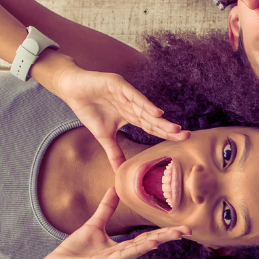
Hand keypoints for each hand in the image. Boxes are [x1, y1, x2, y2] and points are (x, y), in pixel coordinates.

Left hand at [30, 188, 187, 258]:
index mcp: (121, 249)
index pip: (146, 237)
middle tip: (188, 230)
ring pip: (139, 250)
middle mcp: (121, 257)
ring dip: (157, 241)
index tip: (181, 225)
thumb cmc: (73, 252)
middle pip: (148, 244)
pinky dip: (137, 249)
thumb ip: (106, 209)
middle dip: (168, 236)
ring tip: (175, 235)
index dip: (164, 231)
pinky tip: (150, 243)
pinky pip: (122, 256)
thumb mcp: (93, 225)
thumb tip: (114, 188)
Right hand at [42, 54, 186, 171]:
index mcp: (131, 115)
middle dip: (169, 128)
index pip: (151, 127)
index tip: (182, 141)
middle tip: (187, 136)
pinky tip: (157, 112)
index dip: (166, 134)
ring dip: (160, 119)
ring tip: (175, 128)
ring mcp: (126, 93)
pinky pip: (132, 95)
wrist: (71, 88)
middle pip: (153, 119)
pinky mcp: (117, 84)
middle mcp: (132, 104)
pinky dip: (144, 103)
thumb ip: (114, 153)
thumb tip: (118, 174)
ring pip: (146, 108)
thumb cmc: (88, 109)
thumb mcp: (103, 136)